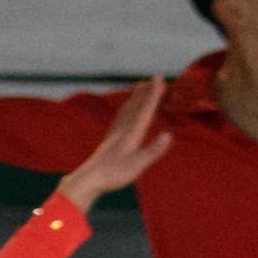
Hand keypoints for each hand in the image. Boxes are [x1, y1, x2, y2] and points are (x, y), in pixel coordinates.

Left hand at [67, 72, 177, 205]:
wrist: (89, 180)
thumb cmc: (114, 175)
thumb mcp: (137, 165)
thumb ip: (153, 150)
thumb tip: (168, 135)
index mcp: (131, 134)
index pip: (145, 110)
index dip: (153, 94)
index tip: (159, 79)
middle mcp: (122, 130)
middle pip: (136, 106)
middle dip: (146, 92)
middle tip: (154, 78)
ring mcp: (114, 134)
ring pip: (127, 110)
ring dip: (135, 97)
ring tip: (139, 87)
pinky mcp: (110, 140)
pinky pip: (120, 118)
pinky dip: (126, 109)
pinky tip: (125, 111)